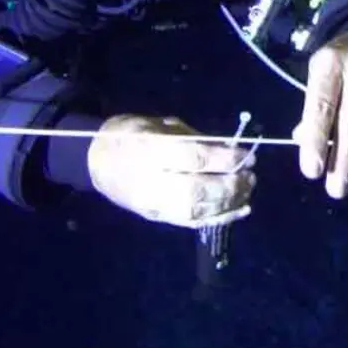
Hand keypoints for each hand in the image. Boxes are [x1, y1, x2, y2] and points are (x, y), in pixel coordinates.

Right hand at [88, 114, 255, 226]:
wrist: (96, 161)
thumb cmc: (131, 135)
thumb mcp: (161, 124)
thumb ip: (196, 138)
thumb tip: (231, 148)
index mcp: (150, 150)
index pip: (194, 158)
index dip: (225, 159)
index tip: (248, 155)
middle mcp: (150, 181)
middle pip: (197, 190)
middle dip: (230, 185)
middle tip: (250, 175)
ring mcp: (153, 203)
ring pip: (197, 210)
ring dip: (229, 202)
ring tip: (248, 189)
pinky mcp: (157, 217)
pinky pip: (192, 222)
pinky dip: (220, 218)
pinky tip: (240, 210)